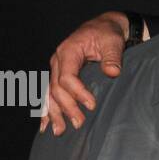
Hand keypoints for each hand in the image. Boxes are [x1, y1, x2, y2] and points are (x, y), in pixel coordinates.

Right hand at [41, 11, 128, 134]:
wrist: (103, 28)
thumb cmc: (107, 34)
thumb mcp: (112, 41)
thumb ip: (112, 56)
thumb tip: (112, 72)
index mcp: (69, 51)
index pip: (67, 77)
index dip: (78, 93)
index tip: (92, 105)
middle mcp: (58, 60)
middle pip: (57, 88)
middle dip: (67, 107)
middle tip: (79, 123)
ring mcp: (56, 68)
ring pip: (50, 93)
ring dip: (54, 113)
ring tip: (59, 131)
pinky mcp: (59, 75)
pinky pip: (49, 94)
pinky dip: (47, 109)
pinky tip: (45, 125)